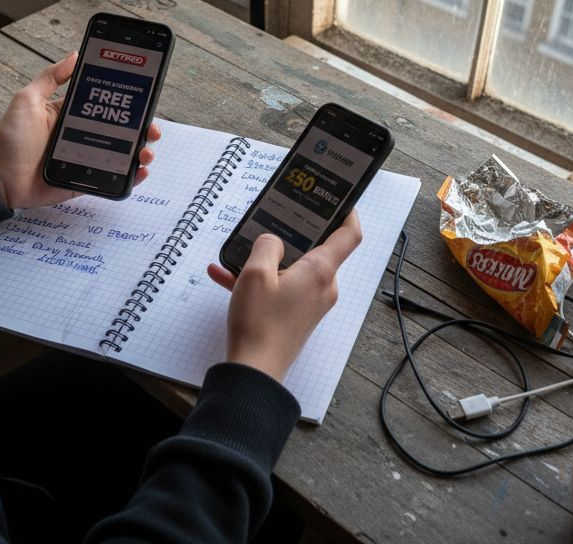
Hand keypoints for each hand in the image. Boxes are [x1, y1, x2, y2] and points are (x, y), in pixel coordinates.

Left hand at [0, 52, 161, 208]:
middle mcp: (83, 136)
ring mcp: (86, 160)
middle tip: (152, 129)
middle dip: (142, 129)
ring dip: (141, 152)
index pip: (107, 105)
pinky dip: (130, 178)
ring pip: (122, 155)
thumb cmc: (9, 139)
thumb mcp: (27, 99)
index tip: (144, 98)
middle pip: (122, 131)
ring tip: (146, 151)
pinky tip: (140, 172)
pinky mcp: (85, 181)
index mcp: (72, 115)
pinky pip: (112, 180)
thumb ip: (51, 77)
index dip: (127, 103)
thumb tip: (75, 54)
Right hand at [206, 211, 362, 382]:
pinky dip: (258, 282)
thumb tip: (274, 241)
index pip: (349, 235)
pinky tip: (223, 276)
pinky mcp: (296, 317)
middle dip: (291, 235)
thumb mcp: (256, 273)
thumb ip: (267, 245)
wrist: (254, 371)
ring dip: (265, 261)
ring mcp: (310, 304)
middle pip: (316, 250)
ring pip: (291, 270)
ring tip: (234, 254)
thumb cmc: (259, 323)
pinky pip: (280, 289)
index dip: (348, 213)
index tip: (340, 200)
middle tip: (271, 221)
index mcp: (320, 271)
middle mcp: (322, 287)